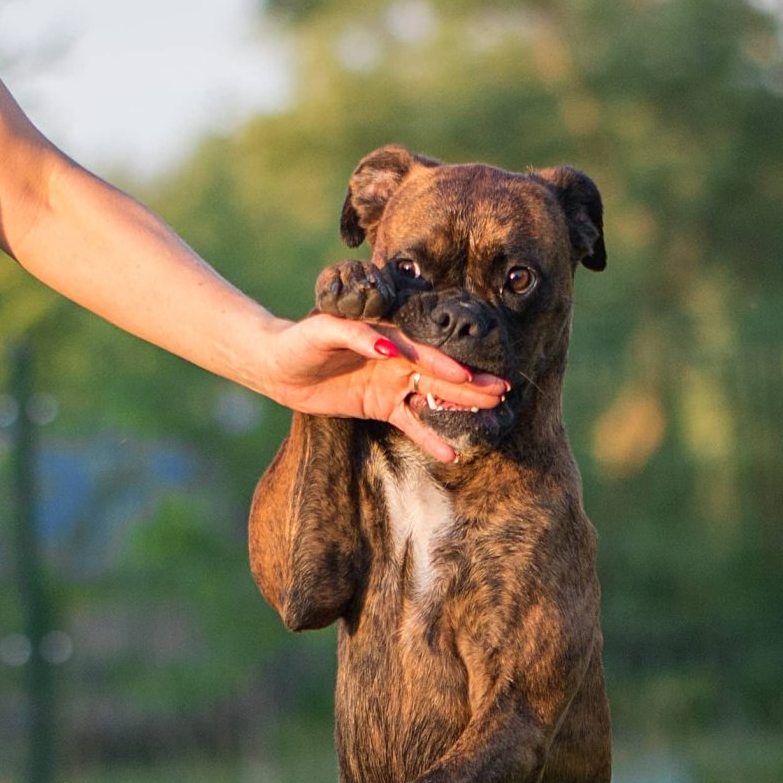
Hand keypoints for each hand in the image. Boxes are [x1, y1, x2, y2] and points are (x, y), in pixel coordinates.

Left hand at [253, 304, 506, 464]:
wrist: (279, 367)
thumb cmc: (300, 340)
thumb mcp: (324, 330)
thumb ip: (357, 334)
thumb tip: (388, 347)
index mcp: (389, 334)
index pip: (423, 350)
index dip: (446, 363)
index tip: (469, 376)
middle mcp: (397, 358)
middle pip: (439, 372)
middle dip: (470, 383)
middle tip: (502, 392)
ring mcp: (392, 383)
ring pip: (433, 396)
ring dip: (460, 407)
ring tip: (491, 416)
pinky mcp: (382, 406)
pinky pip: (411, 422)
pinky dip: (430, 437)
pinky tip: (451, 452)